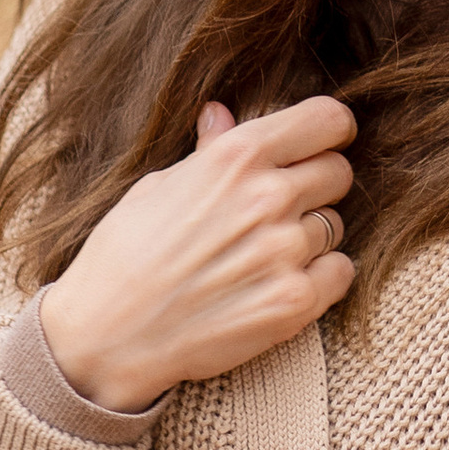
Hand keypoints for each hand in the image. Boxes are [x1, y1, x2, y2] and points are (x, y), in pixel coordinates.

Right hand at [39, 95, 356, 411]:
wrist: (107, 335)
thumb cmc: (124, 254)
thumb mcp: (159, 186)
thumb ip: (208, 151)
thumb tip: (222, 114)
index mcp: (236, 156)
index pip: (327, 120)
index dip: (327, 132)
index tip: (319, 145)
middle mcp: (268, 197)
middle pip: (339, 172)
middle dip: (317, 184)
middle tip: (282, 208)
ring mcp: (285, 251)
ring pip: (335, 225)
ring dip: (311, 236)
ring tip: (263, 254)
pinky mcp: (294, 302)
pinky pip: (340, 272)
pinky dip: (320, 277)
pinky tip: (279, 282)